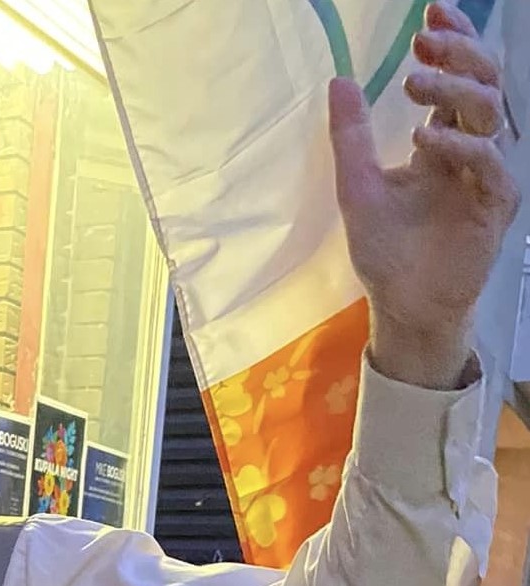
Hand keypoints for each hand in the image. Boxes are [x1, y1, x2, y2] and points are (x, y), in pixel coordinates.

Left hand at [331, 4, 518, 388]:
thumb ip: (352, 136)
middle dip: (458, 53)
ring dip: (453, 90)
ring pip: (489, 112)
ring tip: (414, 84)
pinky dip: (460, 145)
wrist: (403, 306)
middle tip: (424, 40)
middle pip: (483, 82)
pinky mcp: (496, 204)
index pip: (459, 77)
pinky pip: (489, 162)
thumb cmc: (386, 251)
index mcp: (445, 139)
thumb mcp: (358, 187)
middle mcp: (471, 149)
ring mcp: (487, 175)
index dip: (452, 42)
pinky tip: (428, 139)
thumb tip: (340, 79)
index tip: (430, 14)